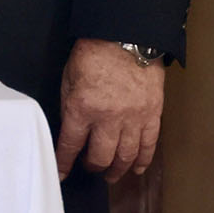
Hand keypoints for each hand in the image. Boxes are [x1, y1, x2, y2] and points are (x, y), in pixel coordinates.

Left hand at [57, 38, 166, 182]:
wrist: (125, 37)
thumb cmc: (93, 55)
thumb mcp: (68, 79)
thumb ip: (69, 107)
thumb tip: (71, 131)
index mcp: (81, 108)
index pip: (70, 145)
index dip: (65, 163)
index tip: (61, 174)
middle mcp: (108, 118)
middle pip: (100, 156)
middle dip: (93, 167)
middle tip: (90, 168)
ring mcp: (133, 118)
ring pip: (126, 156)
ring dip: (118, 169)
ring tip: (111, 175)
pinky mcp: (152, 114)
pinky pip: (149, 144)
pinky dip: (143, 160)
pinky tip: (137, 169)